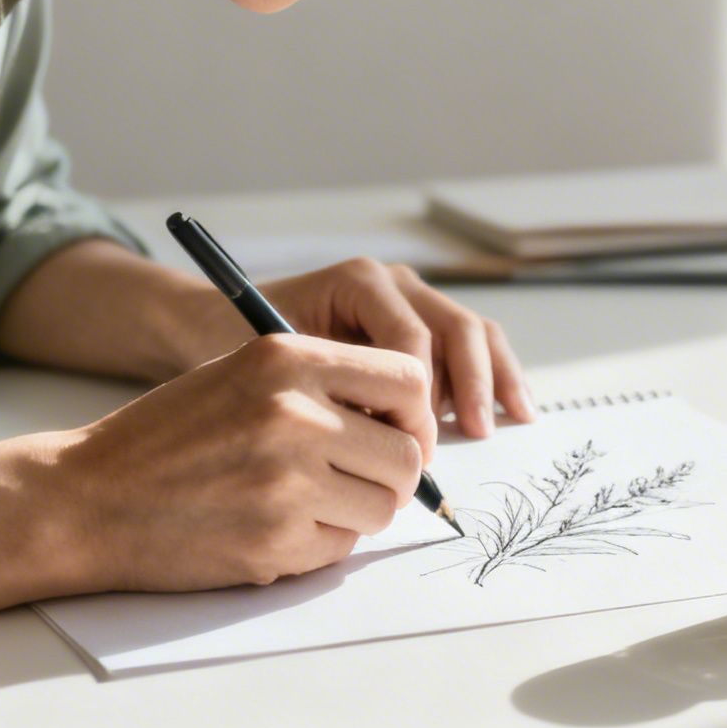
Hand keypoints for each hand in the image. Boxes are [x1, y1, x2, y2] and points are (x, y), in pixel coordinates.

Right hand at [52, 334, 436, 590]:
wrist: (85, 498)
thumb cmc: (166, 436)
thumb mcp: (241, 374)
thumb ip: (320, 384)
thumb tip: (406, 421)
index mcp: (287, 359)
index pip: (408, 379)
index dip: (412, 414)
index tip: (395, 431)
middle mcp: (295, 413)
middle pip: (406, 454)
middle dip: (393, 474)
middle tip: (358, 480)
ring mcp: (288, 481)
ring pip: (382, 506)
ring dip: (358, 512)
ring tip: (309, 503)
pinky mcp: (277, 540)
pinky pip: (342, 548)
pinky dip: (321, 544)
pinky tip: (274, 528)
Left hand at [176, 257, 534, 436]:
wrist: (215, 324)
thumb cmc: (235, 344)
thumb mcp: (275, 365)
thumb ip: (330, 391)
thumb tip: (383, 441)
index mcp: (360, 282)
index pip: (411, 338)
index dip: (419, 396)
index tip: (412, 445)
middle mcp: (394, 283)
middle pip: (455, 327)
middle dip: (469, 384)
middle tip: (473, 435)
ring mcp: (412, 300)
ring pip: (472, 333)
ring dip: (492, 379)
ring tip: (500, 425)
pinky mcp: (422, 324)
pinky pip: (470, 345)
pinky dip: (493, 376)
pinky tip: (511, 411)